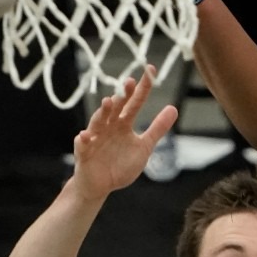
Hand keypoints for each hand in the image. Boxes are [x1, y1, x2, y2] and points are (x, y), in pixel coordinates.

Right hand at [71, 68, 177, 200]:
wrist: (101, 186)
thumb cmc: (120, 165)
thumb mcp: (144, 147)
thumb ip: (157, 128)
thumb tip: (174, 108)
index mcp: (124, 124)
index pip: (135, 102)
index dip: (142, 88)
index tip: (150, 70)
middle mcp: (109, 127)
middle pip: (116, 108)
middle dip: (122, 96)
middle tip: (129, 82)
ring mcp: (95, 138)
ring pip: (98, 122)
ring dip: (103, 112)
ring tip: (109, 102)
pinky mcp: (84, 153)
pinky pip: (82, 145)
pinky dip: (83, 140)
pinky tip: (85, 136)